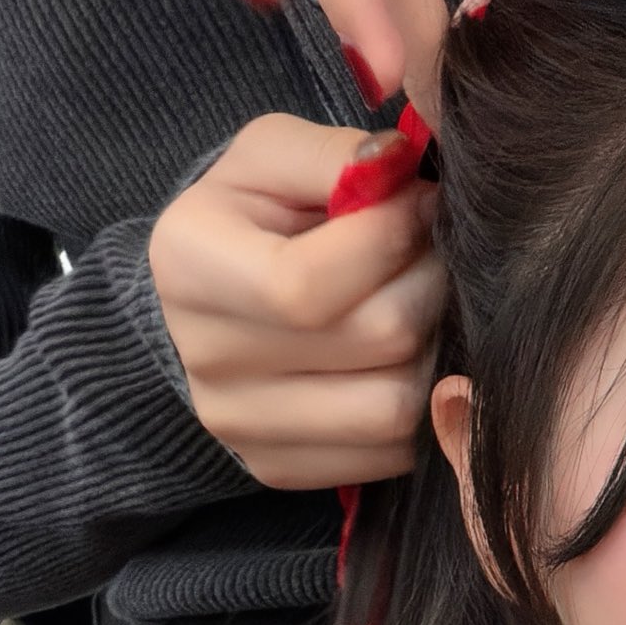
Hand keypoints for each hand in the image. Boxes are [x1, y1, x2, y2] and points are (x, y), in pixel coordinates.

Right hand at [149, 115, 443, 489]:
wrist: (206, 304)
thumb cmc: (252, 218)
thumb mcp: (271, 157)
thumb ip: (331, 155)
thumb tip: (398, 166)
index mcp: (190, 266)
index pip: (310, 283)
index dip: (392, 239)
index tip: (418, 204)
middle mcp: (207, 359)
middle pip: (376, 340)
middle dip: (428, 285)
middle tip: (430, 255)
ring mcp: (242, 429)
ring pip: (396, 406)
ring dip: (435, 350)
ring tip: (421, 307)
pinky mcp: (281, 469)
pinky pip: (392, 453)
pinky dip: (419, 407)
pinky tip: (403, 360)